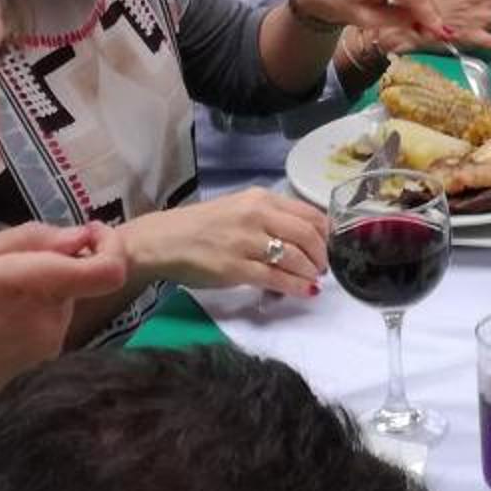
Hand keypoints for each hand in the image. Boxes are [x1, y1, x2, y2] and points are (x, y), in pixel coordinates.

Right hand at [0, 223, 137, 412]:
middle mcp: (51, 319)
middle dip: (56, 266)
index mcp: (33, 285)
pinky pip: (47, 329)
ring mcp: (48, 348)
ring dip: (40, 294)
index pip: (109, 270)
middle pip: (80, 281)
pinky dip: (30, 318)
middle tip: (3, 268)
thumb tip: (79, 236)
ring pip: (62, 304)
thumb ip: (28, 241)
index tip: (89, 233)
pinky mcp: (39, 368)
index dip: (111, 246)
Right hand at [116, 190, 329, 299]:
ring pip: (295, 257)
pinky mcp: (235, 267)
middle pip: (308, 235)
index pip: (310, 214)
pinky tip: (304, 292)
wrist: (162, 240)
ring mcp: (246, 241)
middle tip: (322, 269)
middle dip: (322, 256)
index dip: (326, 235)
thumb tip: (304, 240)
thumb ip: (270, 219)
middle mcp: (256, 215)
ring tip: (313, 281)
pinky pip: (275, 278)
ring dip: (310, 273)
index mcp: (260, 198)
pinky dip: (295, 287)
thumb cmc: (201, 227)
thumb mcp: (239, 210)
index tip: (329, 248)